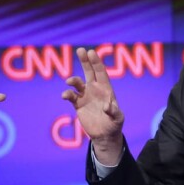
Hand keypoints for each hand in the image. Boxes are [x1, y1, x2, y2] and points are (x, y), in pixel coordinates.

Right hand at [61, 47, 124, 163]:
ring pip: (77, 83)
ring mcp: (85, 96)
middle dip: (85, 61)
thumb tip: (106, 106)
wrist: (104, 135)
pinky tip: (65, 96)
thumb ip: (113, 111)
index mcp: (106, 89)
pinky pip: (70, 96)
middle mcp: (94, 89)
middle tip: (80, 50)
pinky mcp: (78, 104)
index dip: (96, 62)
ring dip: (73, 80)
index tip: (91, 52)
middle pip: (89, 71)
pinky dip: (67, 94)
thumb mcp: (118, 118)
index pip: (100, 72)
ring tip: (70, 81)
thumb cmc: (114, 124)